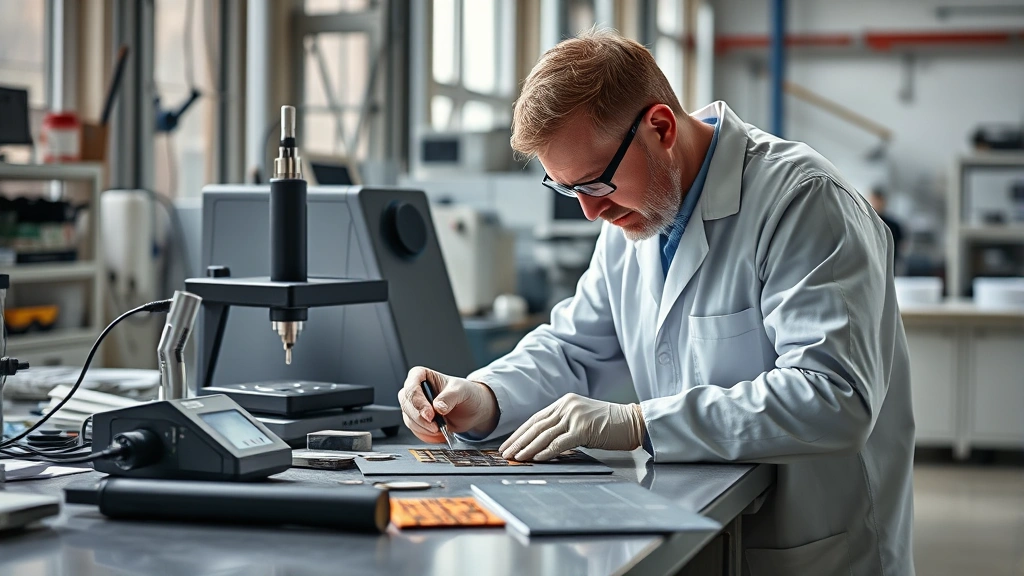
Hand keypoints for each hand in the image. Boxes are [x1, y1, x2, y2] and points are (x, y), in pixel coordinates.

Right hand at [398, 367, 498, 443]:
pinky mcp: (417, 420)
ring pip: (409, 418)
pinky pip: (415, 429)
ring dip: (424, 428)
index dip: (418, 401)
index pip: (411, 386)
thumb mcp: (462, 391)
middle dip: (420, 418)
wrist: (472, 410)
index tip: (430, 414)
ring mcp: (414, 406)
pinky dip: (426, 434)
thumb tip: (438, 407)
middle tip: (435, 426)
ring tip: (441, 428)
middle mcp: (415, 390)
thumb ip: (450, 397)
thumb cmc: (466, 394)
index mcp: (422, 375)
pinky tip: (439, 433)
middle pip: (406, 404)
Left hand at [500, 393, 645, 461]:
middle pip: (536, 425)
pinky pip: (560, 442)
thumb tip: (543, 444)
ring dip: (528, 447)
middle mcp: (567, 405)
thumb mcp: (582, 420)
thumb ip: (564, 426)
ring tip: (516, 457)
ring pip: (545, 434)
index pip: (536, 419)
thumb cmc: (610, 425)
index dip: (521, 432)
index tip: (509, 444)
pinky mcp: (584, 428)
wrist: (633, 422)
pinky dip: (546, 451)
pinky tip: (536, 457)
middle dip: (519, 440)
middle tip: (505, 452)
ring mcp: (575, 415)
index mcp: (565, 402)